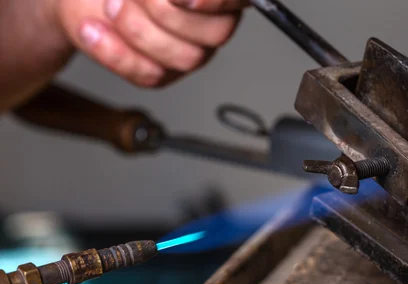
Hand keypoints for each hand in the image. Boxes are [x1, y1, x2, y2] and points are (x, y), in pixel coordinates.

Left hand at [55, 0, 248, 86]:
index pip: (235, 0)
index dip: (214, 1)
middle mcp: (212, 21)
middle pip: (216, 33)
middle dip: (166, 11)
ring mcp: (190, 50)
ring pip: (187, 58)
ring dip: (139, 30)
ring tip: (110, 5)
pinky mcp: (162, 72)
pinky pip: (151, 74)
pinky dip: (116, 53)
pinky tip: (92, 30)